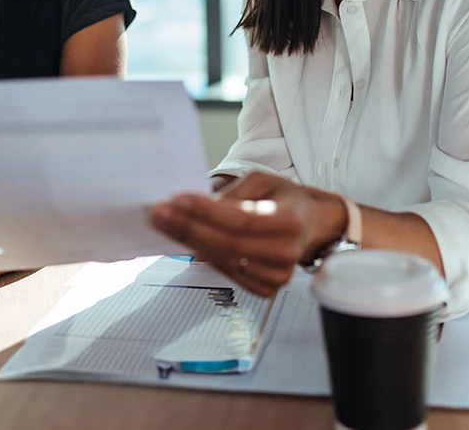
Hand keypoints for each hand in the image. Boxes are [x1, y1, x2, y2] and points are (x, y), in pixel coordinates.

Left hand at [149, 172, 343, 296]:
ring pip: (223, 260)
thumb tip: (198, 209)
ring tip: (165, 224)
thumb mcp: (262, 181)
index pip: (241, 220)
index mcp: (290, 221)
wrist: (308, 225)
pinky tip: (186, 242)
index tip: (177, 200)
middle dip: (187, 227)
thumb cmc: (283, 200)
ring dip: (188, 243)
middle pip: (227, 243)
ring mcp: (277, 275)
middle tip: (159, 214)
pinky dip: (203, 257)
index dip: (206, 212)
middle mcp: (286, 252)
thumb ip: (232, 194)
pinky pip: (226, 273)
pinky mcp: (266, 288)